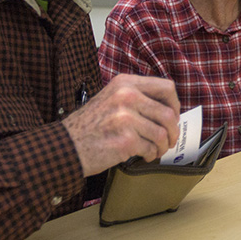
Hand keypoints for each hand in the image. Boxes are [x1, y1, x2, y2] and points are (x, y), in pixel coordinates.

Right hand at [63, 74, 180, 175]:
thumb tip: (169, 109)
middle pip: (168, 114)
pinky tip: (144, 156)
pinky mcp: (125, 140)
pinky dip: (150, 155)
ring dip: (163, 145)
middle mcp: (126, 96)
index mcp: (125, 83)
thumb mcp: (111, 98)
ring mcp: (125, 118)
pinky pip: (150, 148)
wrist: (65, 146)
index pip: (166, 87)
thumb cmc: (90, 125)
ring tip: (156, 150)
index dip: (175, 104)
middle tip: (169, 140)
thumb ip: (137, 97)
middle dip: (173, 131)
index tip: (174, 116)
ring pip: (162, 134)